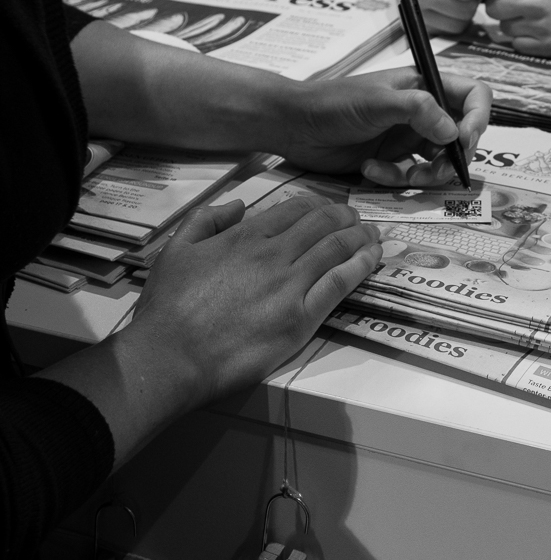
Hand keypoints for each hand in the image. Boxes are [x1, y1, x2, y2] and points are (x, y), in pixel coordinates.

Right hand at [131, 196, 382, 406]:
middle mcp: (273, 252)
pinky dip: (361, 265)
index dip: (318, 204)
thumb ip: (206, 219)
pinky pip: (340, 283)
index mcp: (245, 235)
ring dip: (360, 236)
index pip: (294, 208)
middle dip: (345, 216)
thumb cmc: (169, 307)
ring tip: (373, 233)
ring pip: (336, 247)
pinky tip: (373, 258)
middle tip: (357, 217)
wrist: (172, 355)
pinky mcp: (302, 317)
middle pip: (322, 223)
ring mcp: (290, 284)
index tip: (329, 207)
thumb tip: (239, 205)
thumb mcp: (176, 249)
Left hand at [279, 68, 491, 186]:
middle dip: (451, 158)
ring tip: (402, 176)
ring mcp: (407, 137)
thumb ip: (419, 110)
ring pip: (439, 163)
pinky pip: (410, 176)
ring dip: (425, 175)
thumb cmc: (333, 103)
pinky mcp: (391, 160)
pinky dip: (395, 178)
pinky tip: (369, 170)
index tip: (464, 141)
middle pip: (462, 137)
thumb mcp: (378, 101)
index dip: (479, 118)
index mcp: (425, 86)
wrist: (294, 126)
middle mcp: (422, 111)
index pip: (473, 95)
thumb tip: (455, 133)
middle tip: (434, 171)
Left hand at [478, 0, 550, 55]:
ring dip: (515, 24)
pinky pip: (518, 46)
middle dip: (501, 6)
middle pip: (491, 8)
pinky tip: (545, 30)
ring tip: (539, 16)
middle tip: (523, 3)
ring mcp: (541, 25)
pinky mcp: (547, 47)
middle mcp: (534, 0)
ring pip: (504, 28)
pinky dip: (526, 40)